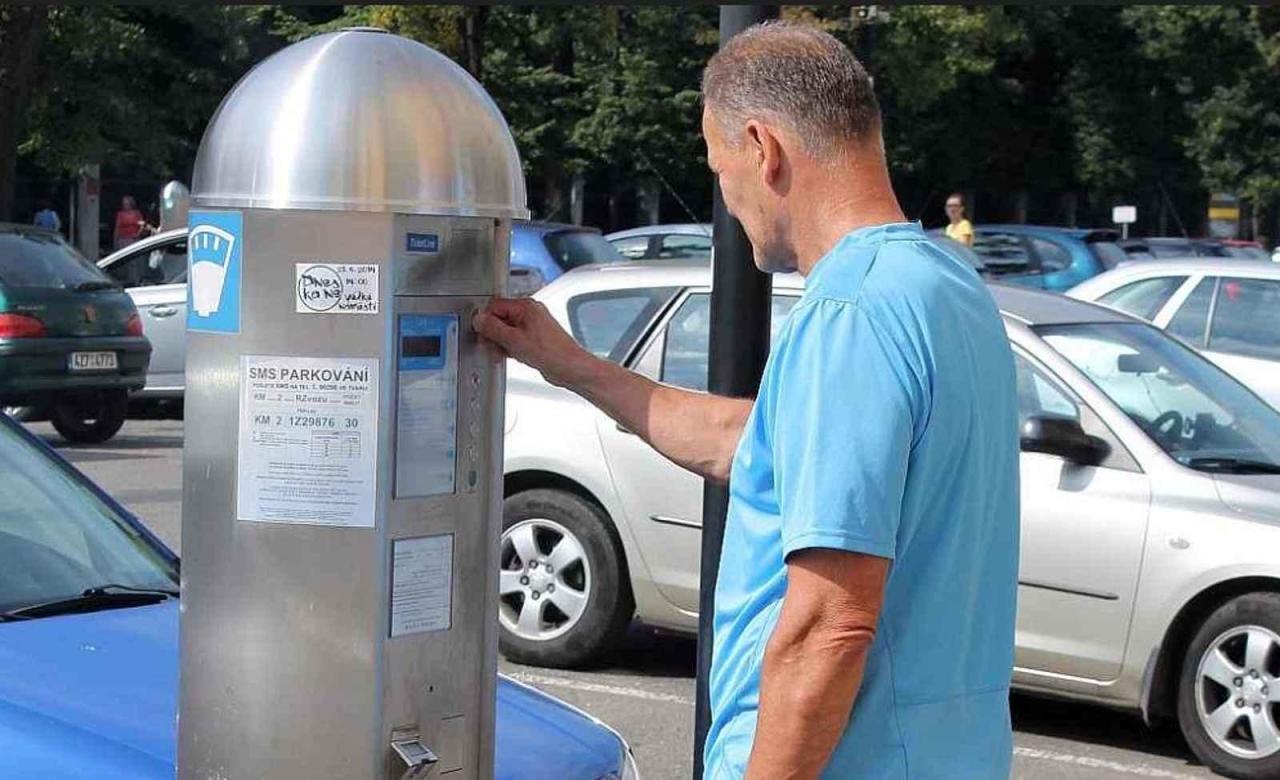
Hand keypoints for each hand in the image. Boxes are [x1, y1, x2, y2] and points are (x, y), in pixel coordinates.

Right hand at [472, 297, 592, 387]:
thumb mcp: (514, 340)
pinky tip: (514, 356)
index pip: (495, 305)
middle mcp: (531, 312)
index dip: (486, 320)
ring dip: (502, 342)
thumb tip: (479, 319)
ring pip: (507, 330)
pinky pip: (516, 339)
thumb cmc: (552, 353)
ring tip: (506, 353)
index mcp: (526, 306)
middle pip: (500, 317)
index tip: (482, 333)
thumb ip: (493, 328)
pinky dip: (511, 347)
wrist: (570, 368)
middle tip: (493, 346)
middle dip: (494, 333)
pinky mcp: (536, 338)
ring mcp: (534, 325)